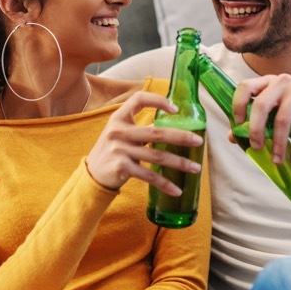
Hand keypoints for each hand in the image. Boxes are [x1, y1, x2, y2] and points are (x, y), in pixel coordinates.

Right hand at [86, 90, 203, 194]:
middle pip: (156, 133)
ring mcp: (120, 150)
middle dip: (180, 137)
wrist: (92, 174)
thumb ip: (141, 129)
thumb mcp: (121, 134)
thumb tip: (172, 127)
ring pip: (156, 156)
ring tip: (195, 168)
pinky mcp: (122, 168)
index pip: (138, 99)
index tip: (176, 108)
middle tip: (198, 141)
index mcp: (119, 118)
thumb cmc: (112, 151)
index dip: (158, 101)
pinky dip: (164, 184)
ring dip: (179, 163)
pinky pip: (149, 176)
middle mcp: (118, 131)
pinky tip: (177, 190)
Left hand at [234, 74, 290, 163]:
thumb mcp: (277, 114)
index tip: (238, 124)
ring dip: (278, 144)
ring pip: (281, 119)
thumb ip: (257, 122)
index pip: (246, 87)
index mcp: (268, 82)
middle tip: (256, 147)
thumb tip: (232, 137)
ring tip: (277, 160)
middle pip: (261, 105)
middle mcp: (281, 81)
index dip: (238, 104)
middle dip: (256, 130)